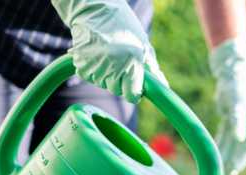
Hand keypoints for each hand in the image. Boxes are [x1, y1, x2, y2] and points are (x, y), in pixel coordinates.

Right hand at [51, 0, 167, 102]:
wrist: (95, 8)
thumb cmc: (124, 26)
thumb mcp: (143, 45)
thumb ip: (153, 69)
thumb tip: (164, 87)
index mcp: (132, 63)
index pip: (131, 96)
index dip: (133, 92)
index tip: (133, 86)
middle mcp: (114, 67)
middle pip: (117, 90)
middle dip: (120, 81)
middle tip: (119, 61)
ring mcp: (96, 66)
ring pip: (102, 83)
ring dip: (105, 74)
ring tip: (107, 53)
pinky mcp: (81, 65)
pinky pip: (89, 76)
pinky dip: (92, 68)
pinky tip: (95, 53)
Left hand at [210, 39, 245, 174]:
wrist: (235, 71)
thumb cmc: (238, 86)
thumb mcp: (238, 104)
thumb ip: (238, 121)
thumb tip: (240, 139)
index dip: (242, 159)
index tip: (234, 169)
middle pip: (241, 147)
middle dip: (234, 160)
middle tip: (226, 174)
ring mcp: (241, 123)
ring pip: (232, 143)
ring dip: (226, 154)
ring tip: (219, 168)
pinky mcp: (231, 119)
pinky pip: (225, 136)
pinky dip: (221, 145)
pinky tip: (215, 154)